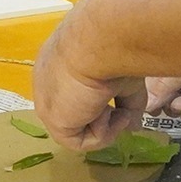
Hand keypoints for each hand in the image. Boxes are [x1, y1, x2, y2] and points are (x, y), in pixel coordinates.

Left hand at [32, 30, 144, 151]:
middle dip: (100, 115)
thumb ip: (128, 102)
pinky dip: (101, 135)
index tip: (118, 99)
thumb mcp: (124, 77)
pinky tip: (109, 114)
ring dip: (103, 124)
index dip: (97, 101)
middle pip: (71, 111)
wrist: (104, 40)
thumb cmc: (114, 47)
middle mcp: (46, 81)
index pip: (71, 91)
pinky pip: (78, 142)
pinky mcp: (53, 120)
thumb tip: (134, 124)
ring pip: (76, 128)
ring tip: (116, 109)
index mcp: (57, 64)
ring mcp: (46, 101)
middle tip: (120, 110)